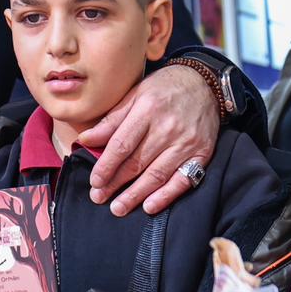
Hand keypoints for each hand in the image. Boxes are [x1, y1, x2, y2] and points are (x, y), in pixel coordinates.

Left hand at [79, 65, 217, 215]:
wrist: (205, 84)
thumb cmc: (164, 88)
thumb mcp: (135, 94)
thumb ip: (111, 120)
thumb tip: (85, 140)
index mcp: (148, 109)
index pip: (122, 144)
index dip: (106, 166)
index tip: (94, 181)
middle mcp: (168, 128)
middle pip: (137, 163)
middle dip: (115, 183)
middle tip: (99, 197)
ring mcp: (187, 143)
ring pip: (157, 175)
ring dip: (136, 195)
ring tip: (118, 208)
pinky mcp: (202, 154)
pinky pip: (183, 180)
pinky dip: (166, 196)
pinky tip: (149, 206)